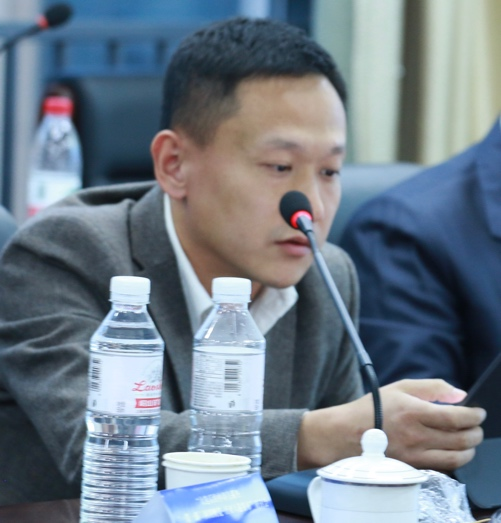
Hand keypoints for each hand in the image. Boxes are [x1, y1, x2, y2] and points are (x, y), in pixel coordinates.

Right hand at [297, 378, 485, 470]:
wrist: (346, 433)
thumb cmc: (372, 408)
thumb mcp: (399, 387)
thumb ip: (431, 388)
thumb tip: (459, 395)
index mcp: (414, 411)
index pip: (456, 418)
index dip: (474, 416)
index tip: (479, 412)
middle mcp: (417, 435)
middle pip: (461, 439)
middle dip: (476, 432)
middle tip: (477, 426)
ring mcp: (415, 454)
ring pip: (456, 458)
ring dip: (470, 449)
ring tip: (469, 440)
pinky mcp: (412, 467)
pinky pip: (443, 467)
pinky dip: (455, 460)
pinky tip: (453, 451)